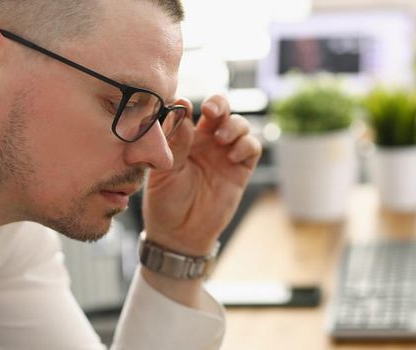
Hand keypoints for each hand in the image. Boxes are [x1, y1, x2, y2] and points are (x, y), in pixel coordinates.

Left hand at [142, 94, 261, 255]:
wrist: (179, 234)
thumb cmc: (165, 202)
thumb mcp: (164, 172)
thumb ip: (175, 143)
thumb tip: (182, 111)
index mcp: (183, 138)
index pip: (190, 111)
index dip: (189, 104)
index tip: (184, 106)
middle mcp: (205, 141)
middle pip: (220, 110)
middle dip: (219, 104)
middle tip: (212, 111)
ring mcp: (224, 154)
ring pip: (239, 125)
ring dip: (234, 125)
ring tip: (222, 138)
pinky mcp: (240, 170)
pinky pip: (252, 148)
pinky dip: (247, 145)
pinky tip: (233, 155)